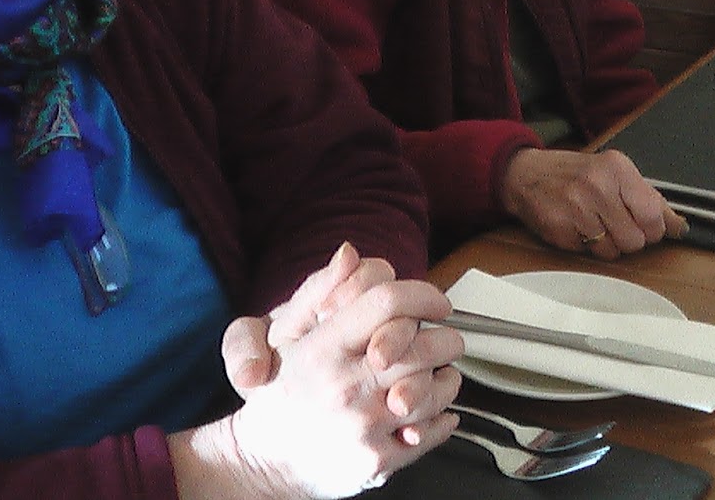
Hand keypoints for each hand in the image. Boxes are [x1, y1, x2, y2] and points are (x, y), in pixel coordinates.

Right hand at [204, 244, 462, 498]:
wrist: (266, 460)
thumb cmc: (281, 389)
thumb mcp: (286, 333)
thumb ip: (320, 289)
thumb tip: (349, 253)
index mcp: (322, 348)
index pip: (386, 302)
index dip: (422, 295)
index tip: (438, 303)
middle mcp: (343, 387)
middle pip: (420, 346)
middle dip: (446, 339)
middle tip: (448, 339)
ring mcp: (361, 428)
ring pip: (433, 391)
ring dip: (447, 378)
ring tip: (441, 373)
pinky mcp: (376, 462)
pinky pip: (431, 433)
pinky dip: (443, 418)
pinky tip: (434, 410)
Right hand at [499, 147, 686, 257]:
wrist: (526, 174)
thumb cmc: (575, 174)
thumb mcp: (615, 174)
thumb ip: (648, 199)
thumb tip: (679, 227)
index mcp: (617, 168)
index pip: (654, 215)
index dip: (652, 228)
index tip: (643, 224)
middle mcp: (597, 185)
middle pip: (636, 239)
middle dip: (629, 238)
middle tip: (614, 223)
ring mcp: (576, 207)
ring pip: (614, 250)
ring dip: (608, 244)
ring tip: (594, 224)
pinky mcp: (560, 228)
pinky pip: (590, 254)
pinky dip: (587, 246)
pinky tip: (578, 227)